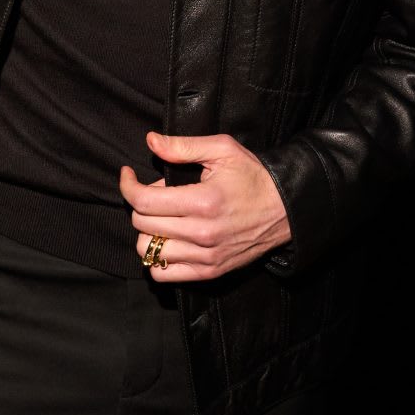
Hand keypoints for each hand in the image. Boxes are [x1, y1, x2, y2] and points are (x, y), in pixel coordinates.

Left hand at [118, 131, 291, 282]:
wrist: (286, 209)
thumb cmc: (253, 176)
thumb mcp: (222, 150)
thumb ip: (183, 146)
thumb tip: (150, 141)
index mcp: (203, 201)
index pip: (144, 201)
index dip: (127, 185)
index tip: (128, 174)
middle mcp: (202, 233)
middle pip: (142, 224)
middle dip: (140, 204)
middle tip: (158, 192)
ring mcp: (206, 256)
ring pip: (148, 250)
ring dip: (148, 231)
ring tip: (164, 216)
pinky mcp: (210, 271)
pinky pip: (163, 274)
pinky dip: (157, 258)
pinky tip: (168, 239)